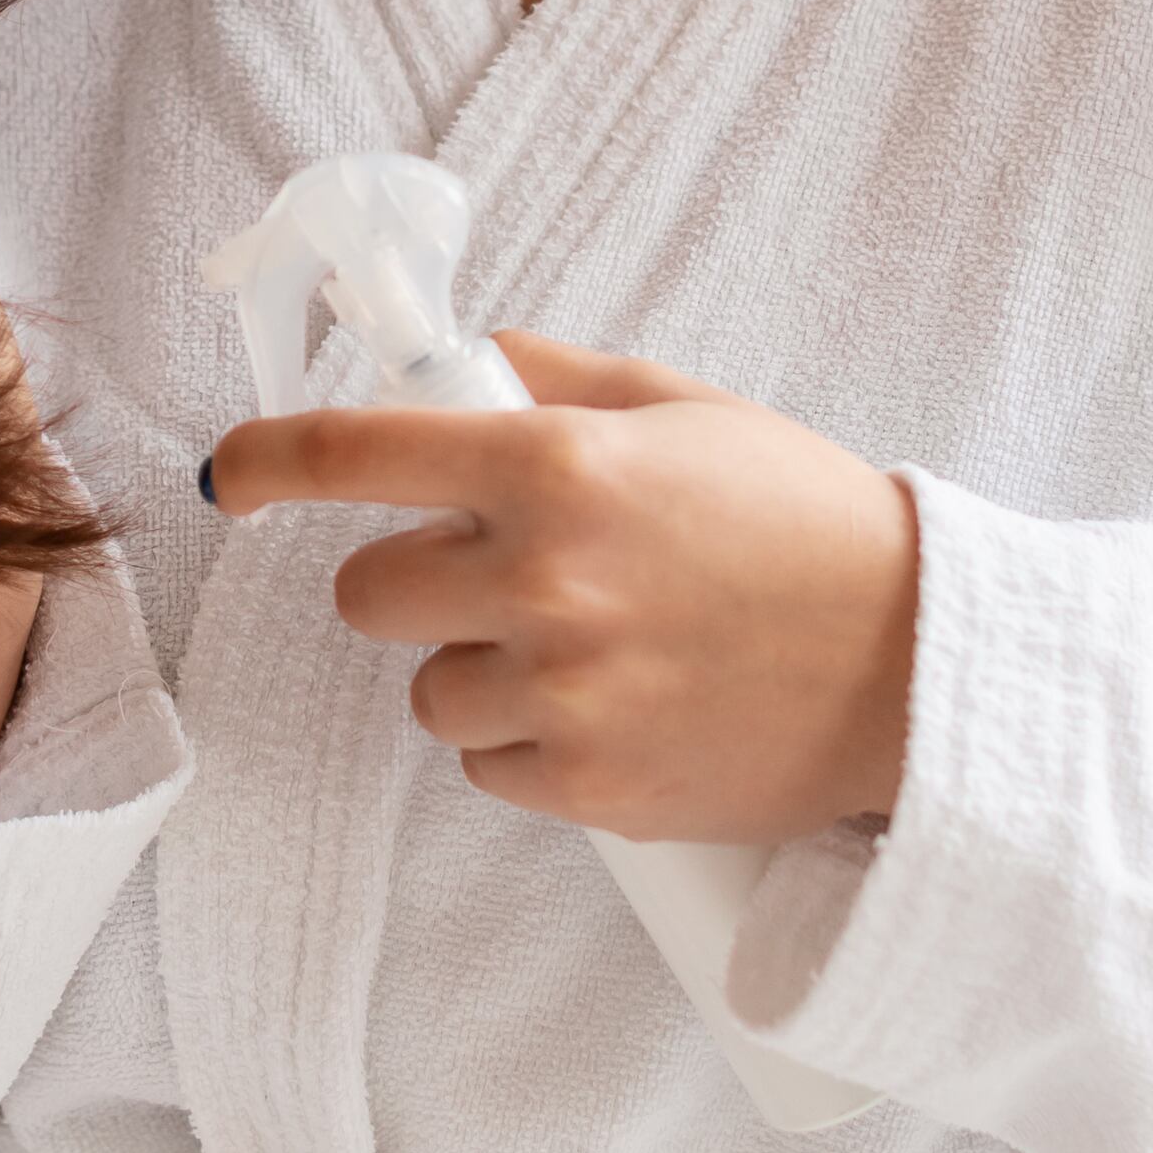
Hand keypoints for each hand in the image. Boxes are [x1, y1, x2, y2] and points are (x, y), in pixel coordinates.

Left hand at [205, 333, 918, 847]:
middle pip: (369, 596)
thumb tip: (443, 363)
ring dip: (483, 671)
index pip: (353, 453)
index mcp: (556, 465)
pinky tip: (620, 709)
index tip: (235, 474)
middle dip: (420, 582)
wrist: (917, 665)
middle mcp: (545, 579)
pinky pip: (488, 768)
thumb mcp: (680, 406)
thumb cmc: (803, 522)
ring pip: (429, 693)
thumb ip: (546, 378)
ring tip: (596, 648)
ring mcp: (565, 693)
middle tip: (510, 574)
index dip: (270, 460)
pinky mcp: (591, 789)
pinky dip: (533, 745)